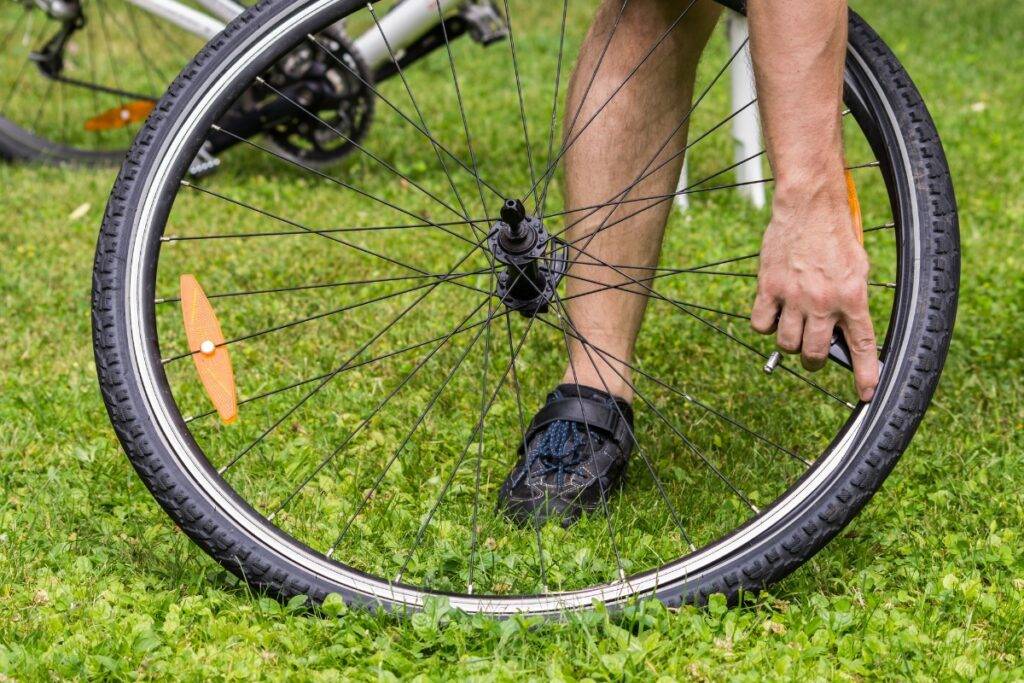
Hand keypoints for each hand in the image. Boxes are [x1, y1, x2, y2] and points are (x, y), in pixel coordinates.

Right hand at [750, 182, 879, 401]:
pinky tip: (773, 315)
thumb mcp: (858, 268)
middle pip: (815, 354)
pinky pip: (761, 323)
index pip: (862, 346)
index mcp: (852, 297)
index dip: (865, 375)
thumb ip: (851, 300)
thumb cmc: (836, 234)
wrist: (810, 206)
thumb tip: (842, 331)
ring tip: (794, 332)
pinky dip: (766, 325)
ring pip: (787, 344)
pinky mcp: (769, 287)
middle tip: (815, 353)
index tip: (866, 393)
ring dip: (791, 344)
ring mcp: (793, 296)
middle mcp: (823, 302)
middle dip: (815, 360)